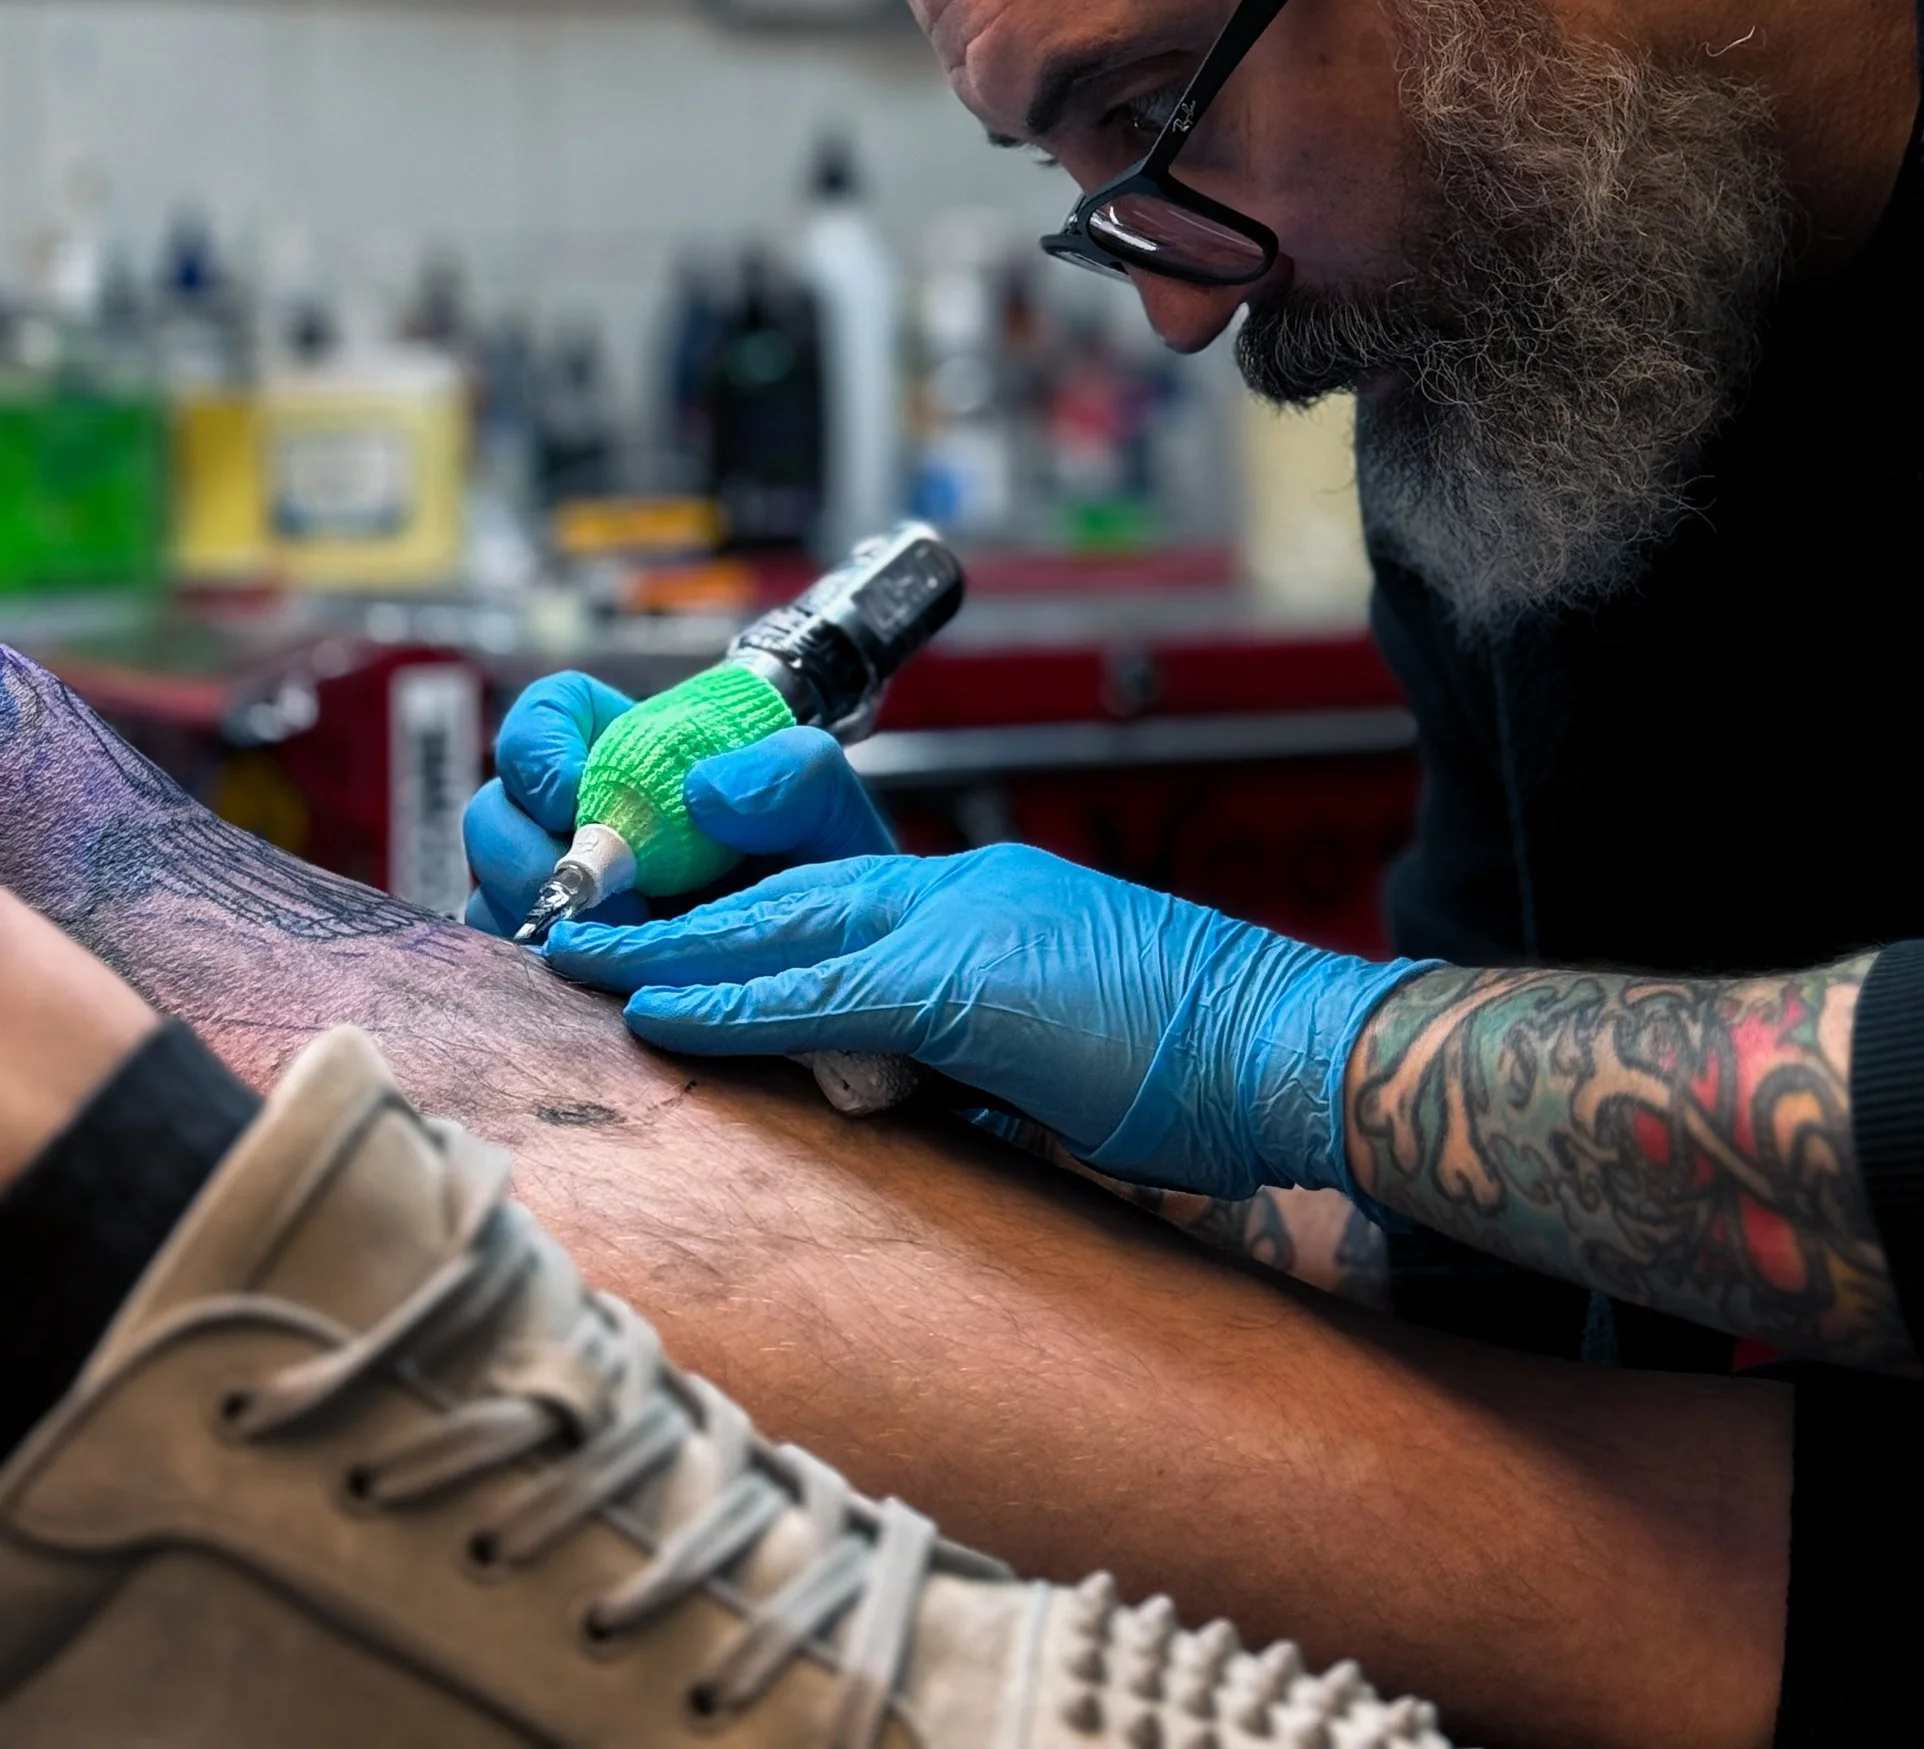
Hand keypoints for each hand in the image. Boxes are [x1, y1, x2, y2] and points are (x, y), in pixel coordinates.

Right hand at [464, 673, 893, 937]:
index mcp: (621, 748)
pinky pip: (511, 964)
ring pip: (489, 892)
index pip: (544, 717)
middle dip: (521, 852)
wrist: (824, 943)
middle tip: (588, 893)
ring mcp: (558, 888)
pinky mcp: (560, 957)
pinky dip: (541, 975)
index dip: (537, 746)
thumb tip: (704, 791)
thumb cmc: (809, 855)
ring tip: (611, 943)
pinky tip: (599, 983)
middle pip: (492, 813)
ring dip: (532, 917)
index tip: (572, 791)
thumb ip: (790, 772)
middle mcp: (572, 815)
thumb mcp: (822, 801)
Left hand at [546, 843, 1426, 1199]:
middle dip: (678, 905)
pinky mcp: (966, 982)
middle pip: (789, 885)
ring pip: (782, 922)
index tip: (663, 925)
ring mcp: (964, 925)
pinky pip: (818, 987)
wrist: (1288, 1045)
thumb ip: (982, 1053)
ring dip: (669, 944)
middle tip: (575, 914)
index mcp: (988, 904)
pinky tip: (657, 1008)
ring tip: (576, 954)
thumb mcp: (1068, 1046)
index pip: (837, 892)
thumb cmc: (1202, 1059)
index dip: (741, 908)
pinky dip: (728, 997)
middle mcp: (964, 892)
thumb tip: (916, 1097)